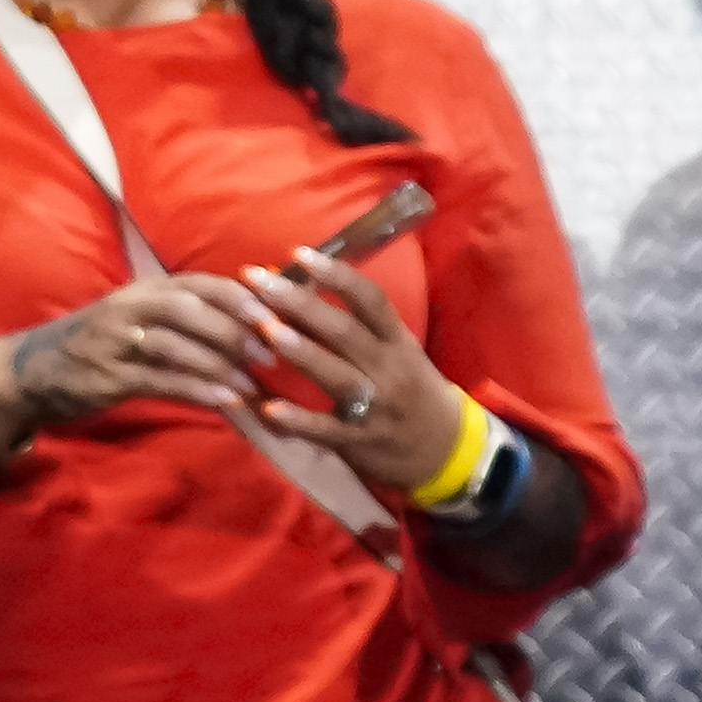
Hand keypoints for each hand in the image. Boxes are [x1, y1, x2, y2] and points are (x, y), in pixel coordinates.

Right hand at [0, 273, 270, 452]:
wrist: (28, 370)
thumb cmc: (95, 345)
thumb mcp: (135, 320)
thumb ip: (181, 319)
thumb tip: (247, 325)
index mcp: (141, 290)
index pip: (197, 282)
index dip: (238, 295)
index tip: (277, 312)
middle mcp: (128, 307)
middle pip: (188, 306)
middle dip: (234, 327)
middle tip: (272, 351)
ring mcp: (114, 341)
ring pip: (174, 343)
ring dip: (218, 362)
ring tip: (253, 382)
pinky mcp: (106, 376)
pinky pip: (158, 380)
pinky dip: (196, 389)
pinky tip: (225, 402)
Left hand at [242, 245, 469, 492]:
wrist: (444, 449)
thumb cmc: (407, 385)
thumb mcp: (392, 348)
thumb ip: (353, 319)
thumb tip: (295, 280)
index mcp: (396, 341)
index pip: (371, 300)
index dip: (336, 275)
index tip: (298, 253)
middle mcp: (390, 369)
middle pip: (346, 332)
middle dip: (300, 304)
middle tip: (257, 282)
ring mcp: (377, 407)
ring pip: (339, 377)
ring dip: (302, 352)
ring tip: (265, 329)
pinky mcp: (362, 441)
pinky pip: (328, 430)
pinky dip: (300, 421)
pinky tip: (268, 409)